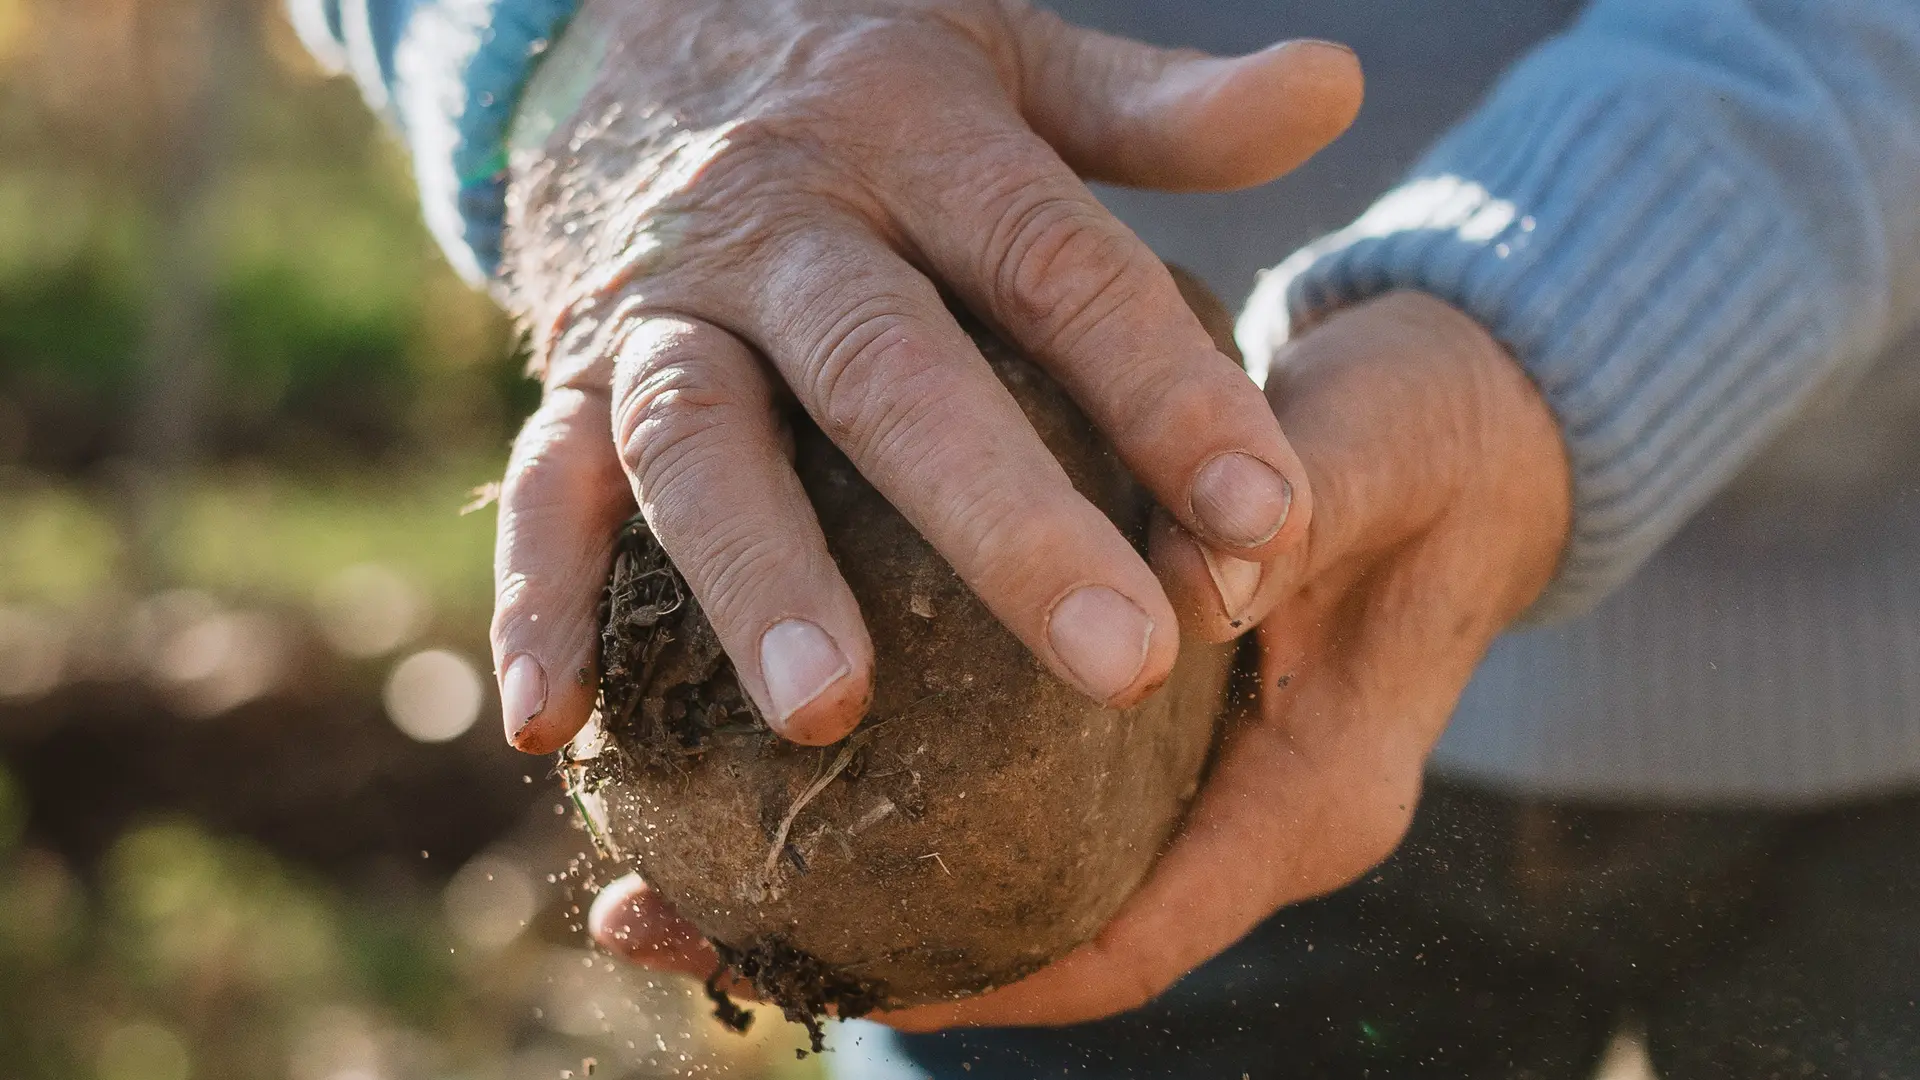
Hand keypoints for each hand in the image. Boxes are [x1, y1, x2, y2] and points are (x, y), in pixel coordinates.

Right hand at [489, 0, 1363, 751]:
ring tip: (832, 714)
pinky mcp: (568, 372)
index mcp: (919, 137)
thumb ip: (1154, 108)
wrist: (629, 23)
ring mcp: (663, 302)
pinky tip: (556, 725)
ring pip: (702, 439)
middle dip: (1002, 522)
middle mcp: (783, 223)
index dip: (1168, 392)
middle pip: (891, 370)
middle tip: (1117, 665)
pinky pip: (543, 485)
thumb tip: (1335, 87)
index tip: (1270, 522)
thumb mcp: (1008, 56)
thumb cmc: (866, 74)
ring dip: (759, 579)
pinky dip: (536, 600)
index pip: (1060, 266)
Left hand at [587, 291, 1572, 1027]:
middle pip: (1036, 938)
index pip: (1128, 942)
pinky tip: (765, 749)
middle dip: (850, 946)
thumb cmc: (1432, 439)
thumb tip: (1185, 590)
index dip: (970, 974)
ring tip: (656, 859)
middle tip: (649, 912)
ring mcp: (1191, 788)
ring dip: (843, 882)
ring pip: (1007, 881)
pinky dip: (896, 799)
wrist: (1482, 425)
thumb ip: (1287, 515)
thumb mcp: (1369, 454)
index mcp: (1307, 800)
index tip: (801, 960)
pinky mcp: (1151, 737)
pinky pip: (1011, 802)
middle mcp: (1236, 823)